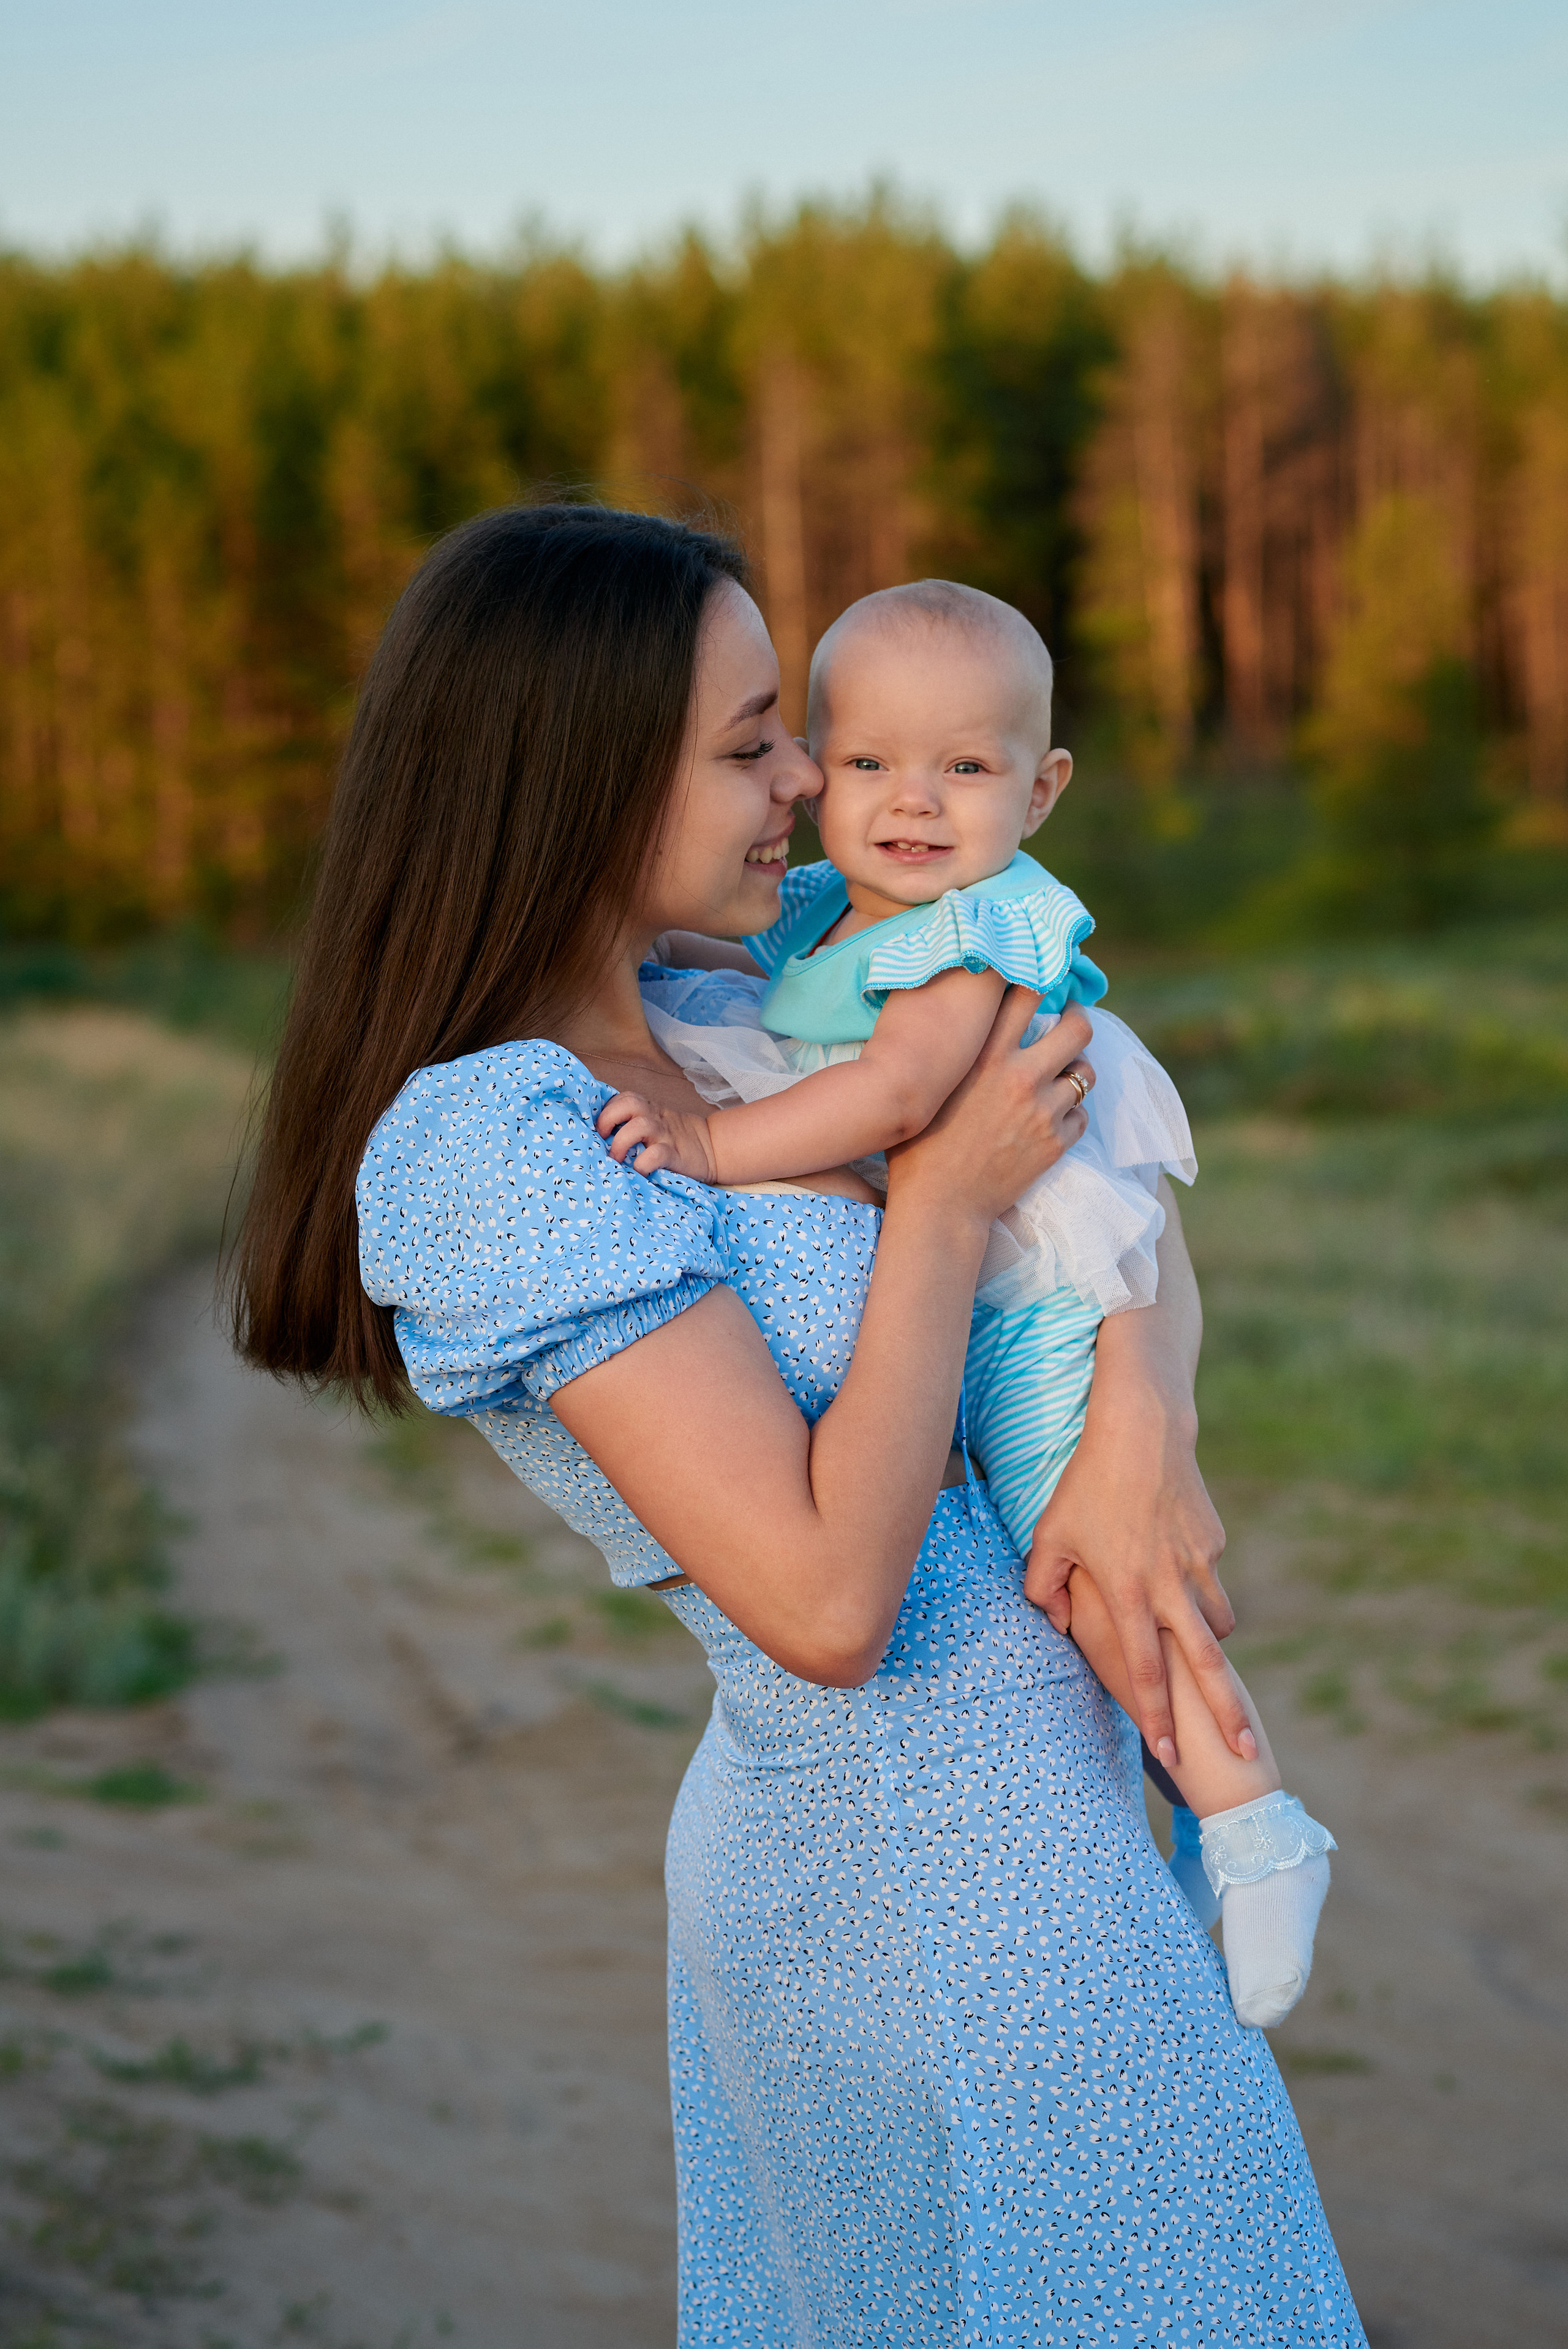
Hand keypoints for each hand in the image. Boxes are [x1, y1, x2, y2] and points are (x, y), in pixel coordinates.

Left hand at [597, 1092, 717, 1180]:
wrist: (712, 1148)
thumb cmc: (677, 1139)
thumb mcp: (656, 1123)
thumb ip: (634, 1124)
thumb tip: (601, 1137)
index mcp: (649, 1110)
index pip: (623, 1098)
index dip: (606, 1111)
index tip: (598, 1130)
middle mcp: (655, 1118)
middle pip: (628, 1104)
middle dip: (608, 1119)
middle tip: (602, 1138)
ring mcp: (665, 1135)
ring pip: (639, 1125)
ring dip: (621, 1142)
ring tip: (616, 1159)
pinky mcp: (675, 1154)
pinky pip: (656, 1155)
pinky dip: (642, 1164)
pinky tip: (638, 1172)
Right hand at [885, 988, 1094, 1230]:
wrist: (939, 1204)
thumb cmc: (919, 1145)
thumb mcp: (930, 1086)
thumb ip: (954, 1051)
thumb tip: (962, 1020)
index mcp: (984, 1055)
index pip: (1027, 994)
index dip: (1040, 982)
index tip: (1043, 985)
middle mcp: (1019, 1076)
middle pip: (1078, 1030)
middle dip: (1079, 1023)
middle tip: (1071, 1025)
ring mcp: (1042, 1111)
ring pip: (1085, 1075)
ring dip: (1075, 1074)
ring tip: (1060, 1079)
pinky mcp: (1055, 1143)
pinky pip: (1081, 1116)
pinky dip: (1069, 1116)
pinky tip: (1048, 1121)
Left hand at [1023, 1378, 1243, 1764]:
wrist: (1142, 1432)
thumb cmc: (1085, 1486)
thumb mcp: (1050, 1537)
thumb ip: (1045, 1588)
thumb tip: (1061, 1623)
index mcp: (1127, 1592)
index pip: (1144, 1670)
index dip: (1155, 1715)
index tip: (1169, 1754)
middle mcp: (1169, 1586)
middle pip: (1206, 1666)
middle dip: (1227, 1715)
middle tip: (1247, 1754)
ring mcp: (1199, 1564)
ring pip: (1216, 1623)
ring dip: (1210, 1646)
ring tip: (1200, 1659)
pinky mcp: (1214, 1542)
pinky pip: (1211, 1581)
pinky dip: (1200, 1591)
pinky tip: (1176, 1571)